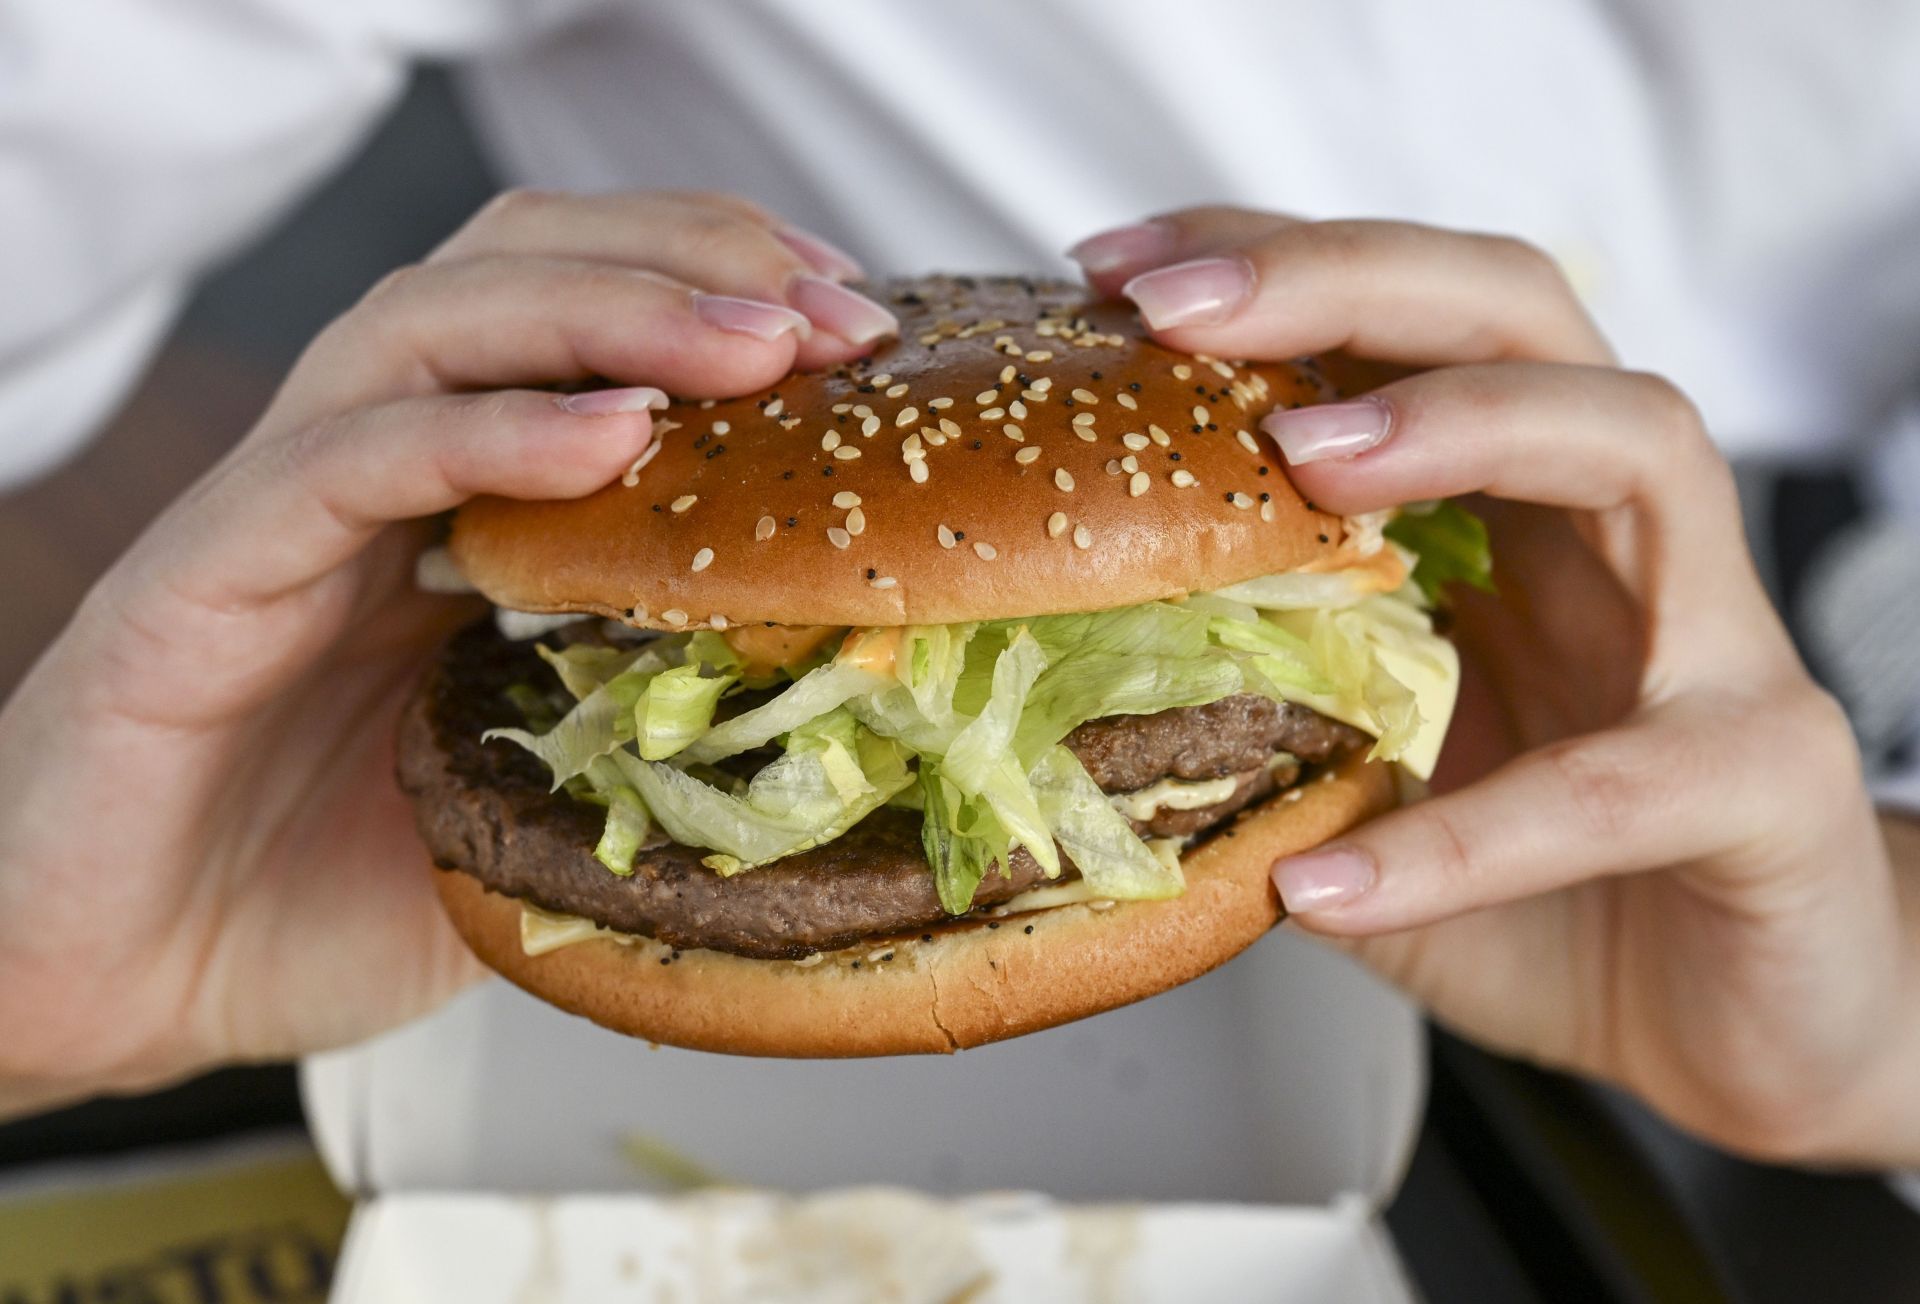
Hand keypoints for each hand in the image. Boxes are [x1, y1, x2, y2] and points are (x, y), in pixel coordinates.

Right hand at [0, 191, 898, 1115]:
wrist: (114, 984)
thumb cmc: (311, 897)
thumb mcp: (532, 812)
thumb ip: (647, 745)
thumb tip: (835, 723)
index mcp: (450, 511)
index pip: (583, 327)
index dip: (722, 295)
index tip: (858, 328)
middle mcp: (368, 476)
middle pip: (518, 271)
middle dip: (691, 264)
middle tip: (837, 316)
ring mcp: (281, 509)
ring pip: (432, 325)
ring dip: (609, 312)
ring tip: (752, 344)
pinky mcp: (203, 571)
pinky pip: (347, 461)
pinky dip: (484, 433)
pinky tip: (607, 437)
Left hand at [1073, 211, 1919, 1166]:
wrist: (1734, 1032)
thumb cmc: (1544, 893)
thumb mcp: (1363, 786)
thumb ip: (1254, 726)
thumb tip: (1057, 712)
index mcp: (1509, 509)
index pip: (1401, 323)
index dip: (1266, 270)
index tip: (1113, 271)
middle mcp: (1614, 532)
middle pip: (1517, 313)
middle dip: (1344, 280)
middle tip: (1181, 303)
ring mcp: (1711, 638)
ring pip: (1635, 439)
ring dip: (1460, 423)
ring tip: (1301, 462)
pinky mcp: (1765, 779)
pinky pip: (1621, 783)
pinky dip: (1465, 833)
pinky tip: (1331, 881)